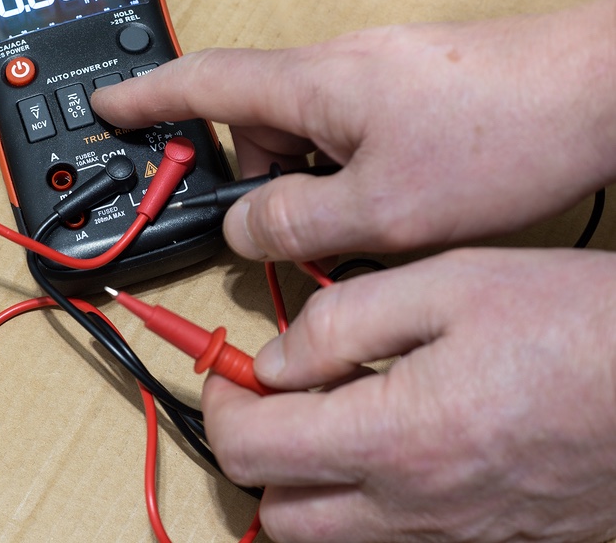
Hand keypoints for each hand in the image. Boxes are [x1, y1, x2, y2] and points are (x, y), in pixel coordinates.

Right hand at [92, 0, 615, 261]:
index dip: (143, 99)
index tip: (106, 107)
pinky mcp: (404, 93)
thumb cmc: (503, 134)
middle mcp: (335, 71)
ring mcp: (372, 78)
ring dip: (318, 190)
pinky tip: (395, 204)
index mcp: (311, 85)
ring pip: (306, 142)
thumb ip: (293, 223)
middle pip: (257, 130)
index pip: (199, 83)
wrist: (598, 92)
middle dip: (265, 187)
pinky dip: (352, 177)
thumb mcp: (380, 209)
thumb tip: (243, 227)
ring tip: (372, 223)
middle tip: (300, 233)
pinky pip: (348, 137)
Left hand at [201, 248, 615, 542]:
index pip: (252, 449)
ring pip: (329, 537)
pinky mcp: (486, 540)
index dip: (222, 403)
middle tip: (274, 395)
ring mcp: (452, 536)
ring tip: (327, 415)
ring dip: (304, 481)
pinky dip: (362, 500)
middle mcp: (415, 508)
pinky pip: (390, 539)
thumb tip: (278, 358)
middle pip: (279, 513)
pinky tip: (390, 442)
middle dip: (256, 450)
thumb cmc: (582, 328)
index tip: (230, 369)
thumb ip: (344, 321)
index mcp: (395, 439)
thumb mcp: (450, 284)